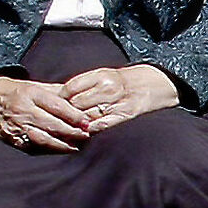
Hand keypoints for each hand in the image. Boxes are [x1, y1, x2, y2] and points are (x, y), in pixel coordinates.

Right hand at [0, 75, 92, 151]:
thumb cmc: (20, 91)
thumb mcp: (37, 86)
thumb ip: (59, 93)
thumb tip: (83, 100)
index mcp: (31, 94)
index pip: (57, 106)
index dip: (74, 116)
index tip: (87, 122)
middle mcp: (23, 110)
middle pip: (52, 124)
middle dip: (72, 131)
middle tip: (86, 134)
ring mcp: (16, 126)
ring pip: (43, 139)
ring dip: (63, 144)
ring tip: (77, 145)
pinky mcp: (12, 139)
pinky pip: (34, 147)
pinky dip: (50, 149)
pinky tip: (62, 149)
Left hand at [59, 63, 179, 131]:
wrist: (156, 82)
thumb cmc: (125, 80)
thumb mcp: (104, 75)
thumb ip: (83, 85)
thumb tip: (57, 94)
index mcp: (101, 75)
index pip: (71, 88)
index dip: (59, 97)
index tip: (51, 103)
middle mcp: (108, 88)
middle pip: (76, 104)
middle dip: (65, 113)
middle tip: (53, 119)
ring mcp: (117, 102)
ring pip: (87, 116)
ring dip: (75, 124)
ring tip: (64, 129)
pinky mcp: (125, 115)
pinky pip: (102, 125)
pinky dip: (91, 130)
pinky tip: (83, 133)